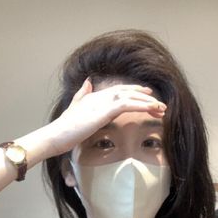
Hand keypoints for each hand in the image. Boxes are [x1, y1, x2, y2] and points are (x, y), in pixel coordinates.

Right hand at [46, 78, 166, 155]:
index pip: (117, 91)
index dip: (132, 92)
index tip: (145, 96)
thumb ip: (81, 95)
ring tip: (161, 108)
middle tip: (159, 103)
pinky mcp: (105, 110)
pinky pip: (128, 104)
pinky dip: (142, 105)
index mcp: (93, 97)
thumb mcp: (74, 110)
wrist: (55, 136)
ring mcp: (102, 102)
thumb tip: (87, 82)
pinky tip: (152, 109)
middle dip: (144, 97)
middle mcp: (99, 96)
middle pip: (127, 92)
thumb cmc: (63, 131)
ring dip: (148, 102)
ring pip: (130, 96)